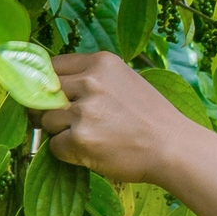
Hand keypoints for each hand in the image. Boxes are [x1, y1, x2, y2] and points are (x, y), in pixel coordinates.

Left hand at [38, 52, 196, 183]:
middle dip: (47, 110)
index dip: (48, 85)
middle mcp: (90, 81)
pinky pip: (54, 146)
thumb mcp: (125, 81)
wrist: (173, 148)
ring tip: (88, 139)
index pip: (52, 66)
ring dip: (59, 133)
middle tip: (66, 124)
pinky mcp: (80, 138)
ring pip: (46, 120)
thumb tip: (54, 87)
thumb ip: (93, 79)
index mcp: (101, 62)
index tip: (52, 98)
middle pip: (43, 93)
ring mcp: (84, 110)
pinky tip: (91, 153)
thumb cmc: (152, 118)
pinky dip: (67, 153)